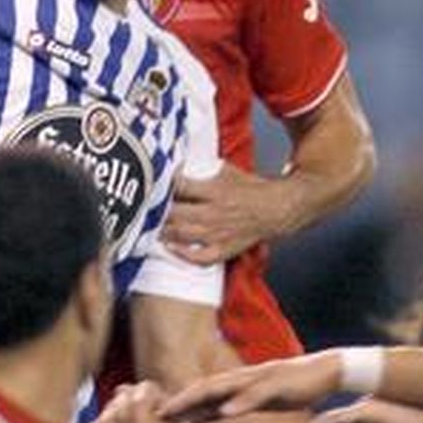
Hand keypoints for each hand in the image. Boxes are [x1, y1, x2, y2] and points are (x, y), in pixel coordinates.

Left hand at [160, 352, 343, 422]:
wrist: (326, 370)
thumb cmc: (292, 387)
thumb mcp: (259, 400)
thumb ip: (234, 405)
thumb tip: (208, 416)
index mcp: (239, 381)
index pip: (204, 390)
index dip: (181, 401)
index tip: (159, 414)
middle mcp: (244, 377)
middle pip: (206, 387)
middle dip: (181, 400)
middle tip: (158, 414)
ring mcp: (260, 379)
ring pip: (224, 388)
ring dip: (200, 400)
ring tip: (180, 411)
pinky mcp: (278, 385)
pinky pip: (256, 395)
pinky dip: (239, 403)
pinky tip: (225, 412)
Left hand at [165, 163, 294, 264]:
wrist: (276, 208)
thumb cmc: (251, 188)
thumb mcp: (227, 170)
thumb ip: (203, 168)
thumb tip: (179, 164)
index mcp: (216, 190)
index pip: (181, 186)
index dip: (164, 185)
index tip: (153, 184)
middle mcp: (215, 212)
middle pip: (177, 214)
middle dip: (158, 212)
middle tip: (146, 210)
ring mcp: (219, 233)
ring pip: (183, 235)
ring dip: (164, 232)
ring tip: (152, 228)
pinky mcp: (224, 249)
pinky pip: (200, 258)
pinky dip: (183, 255)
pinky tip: (171, 249)